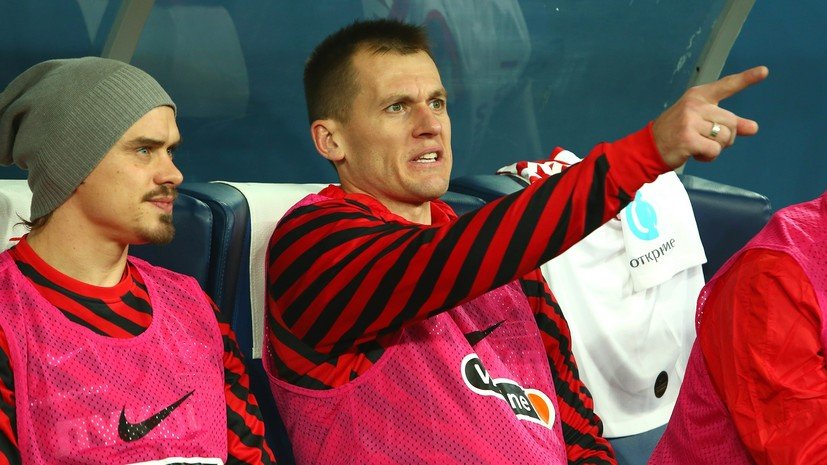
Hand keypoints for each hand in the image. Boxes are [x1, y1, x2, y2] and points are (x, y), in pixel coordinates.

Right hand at [652, 66, 768, 167]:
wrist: (648, 147)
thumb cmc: (676, 133)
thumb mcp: (700, 122)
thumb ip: (727, 123)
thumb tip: (753, 128)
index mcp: (697, 96)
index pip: (726, 85)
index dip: (747, 78)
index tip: (764, 71)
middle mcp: (694, 105)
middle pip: (731, 122)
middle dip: (726, 137)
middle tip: (707, 140)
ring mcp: (690, 121)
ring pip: (725, 138)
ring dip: (716, 148)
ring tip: (699, 146)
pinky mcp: (688, 139)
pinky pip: (714, 151)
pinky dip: (708, 157)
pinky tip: (695, 154)